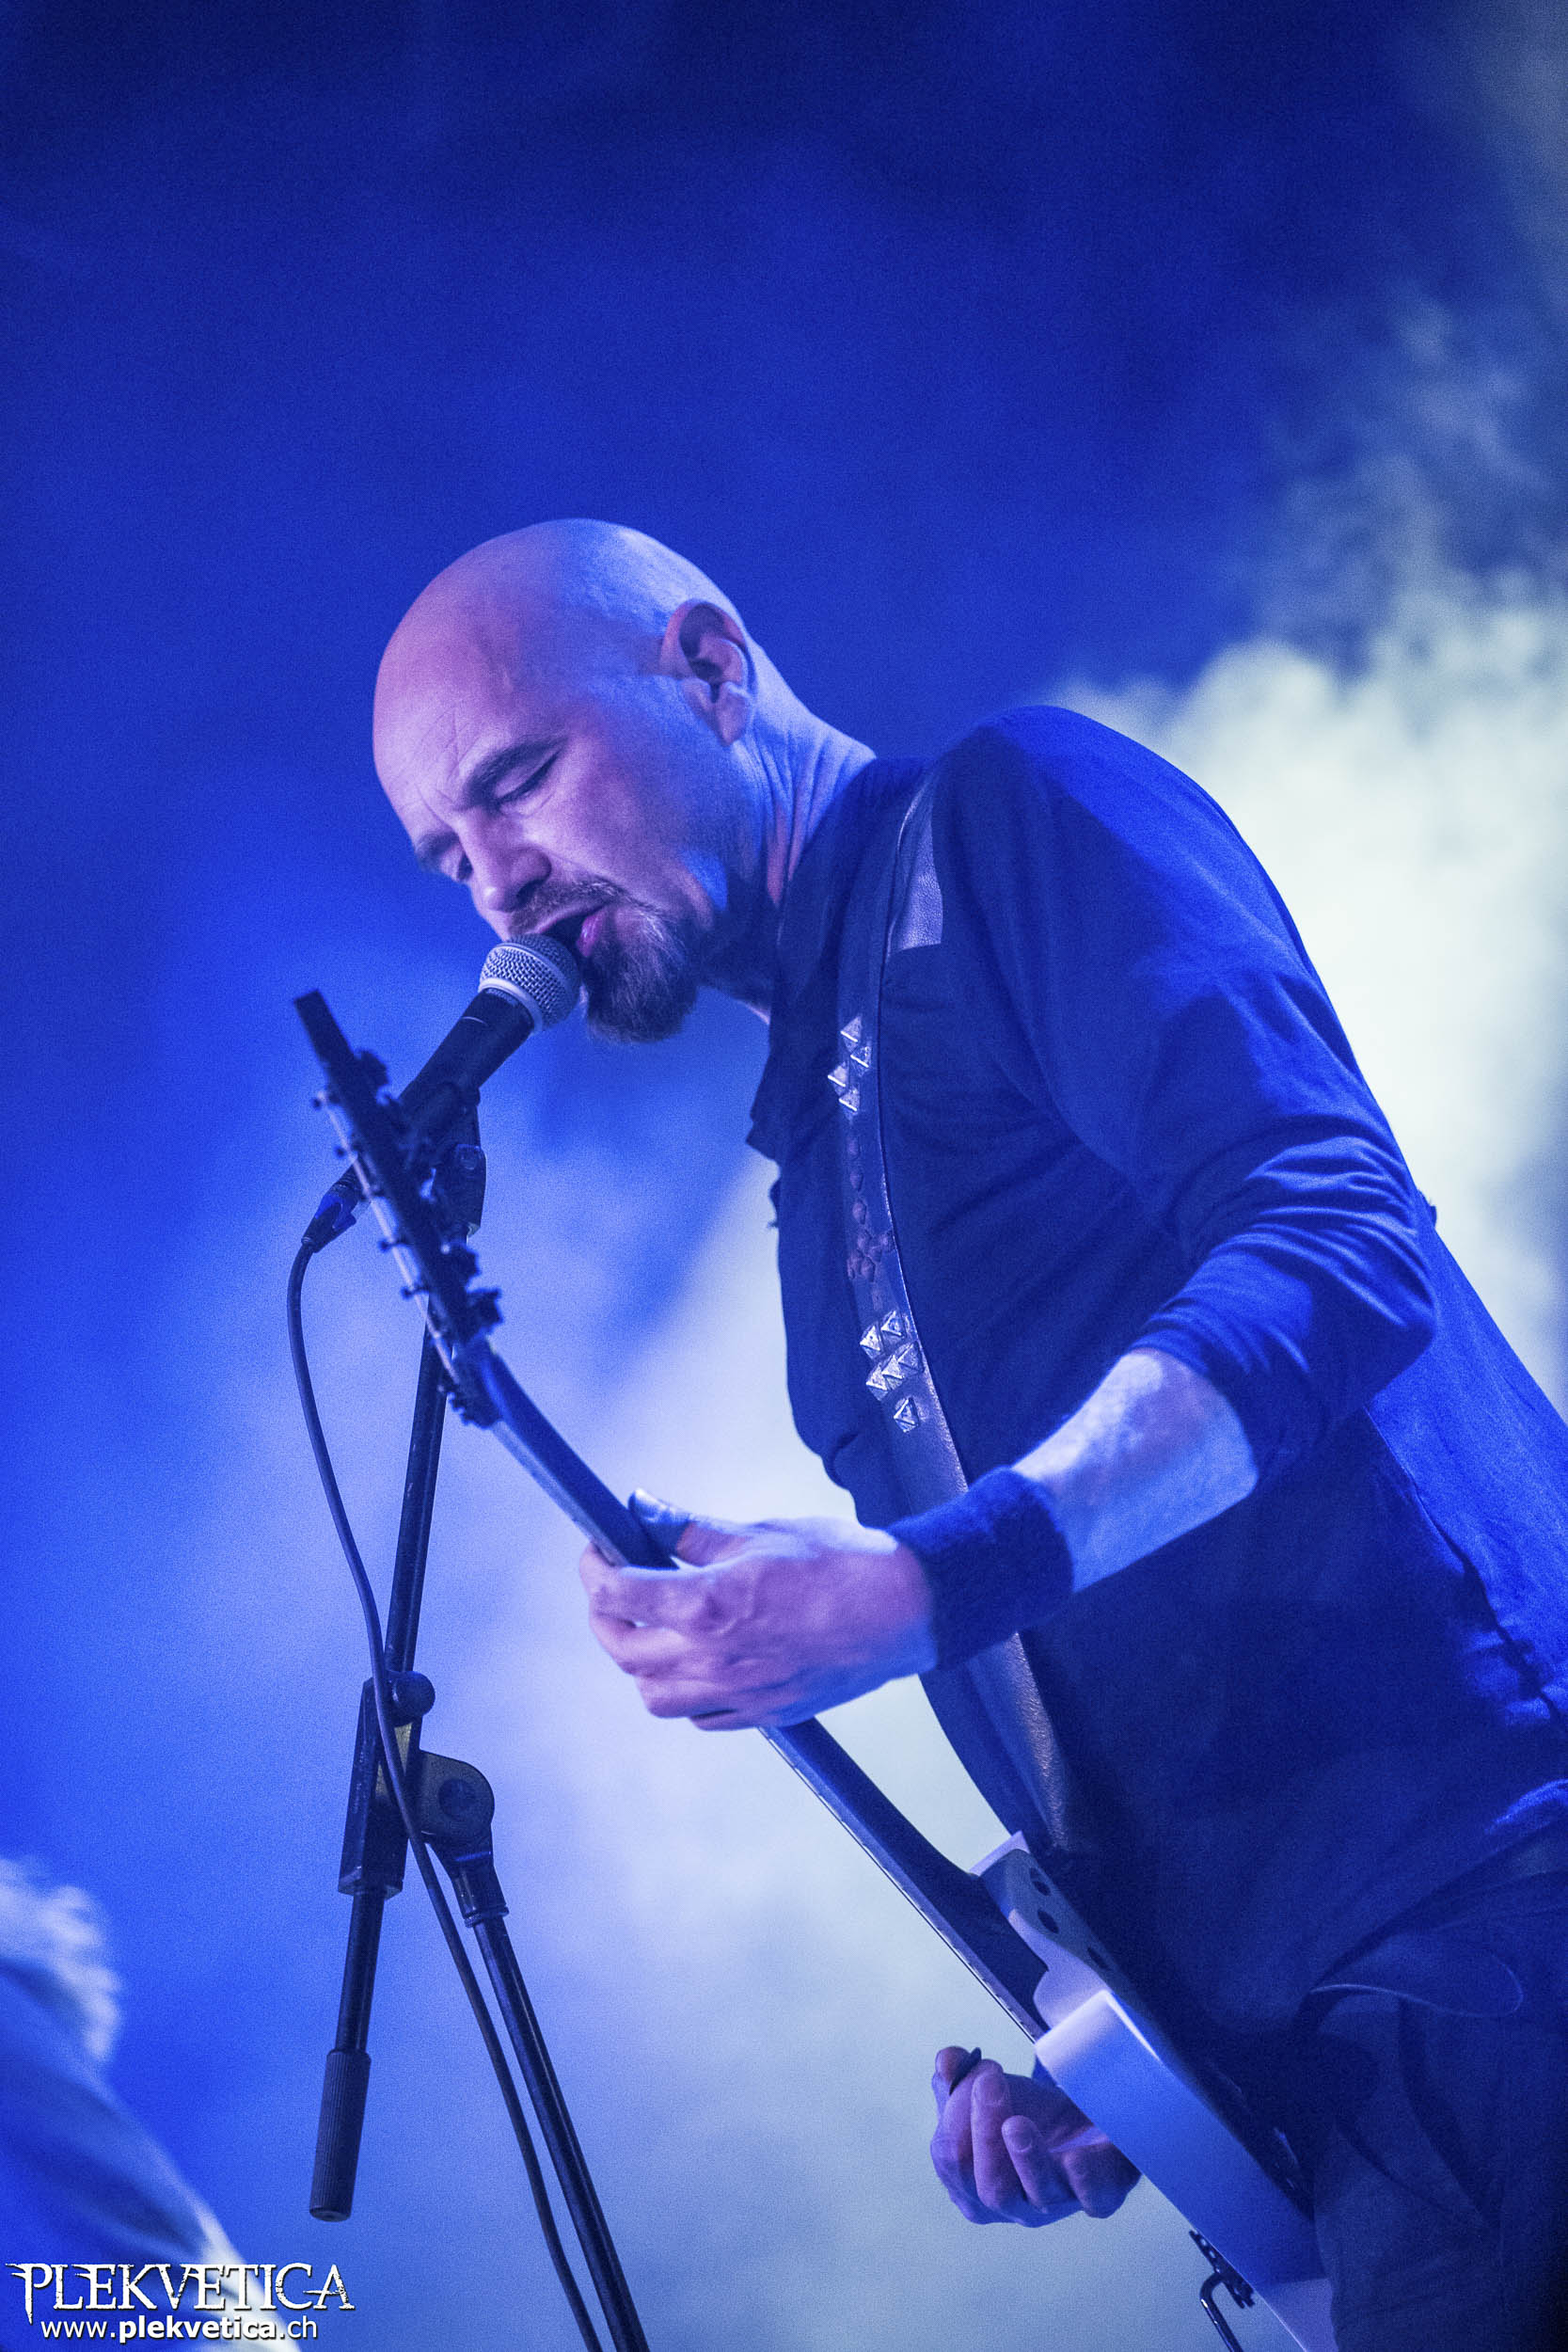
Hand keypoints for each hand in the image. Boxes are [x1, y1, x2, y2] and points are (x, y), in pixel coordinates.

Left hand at [578, 1507, 935, 1728]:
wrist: (903, 1609)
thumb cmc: (841, 1564)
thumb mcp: (758, 1532)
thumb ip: (690, 1530)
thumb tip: (642, 1509)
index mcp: (708, 1604)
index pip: (619, 1595)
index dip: (595, 1570)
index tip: (598, 1551)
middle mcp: (714, 1657)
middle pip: (623, 1651)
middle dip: (605, 1617)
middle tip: (613, 1588)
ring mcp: (738, 1692)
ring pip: (654, 1696)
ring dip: (640, 1663)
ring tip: (653, 1628)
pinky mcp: (763, 1713)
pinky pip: (701, 1717)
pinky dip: (685, 1692)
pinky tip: (699, 1660)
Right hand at [929, 2048, 1138, 2225]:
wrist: (1085, 2121)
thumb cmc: (1029, 2114)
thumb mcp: (990, 2092)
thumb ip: (959, 2078)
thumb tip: (946, 2061)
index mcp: (974, 2185)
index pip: (952, 2161)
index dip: (956, 2118)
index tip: (976, 2072)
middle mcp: (1014, 2204)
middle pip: (992, 2188)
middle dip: (984, 2134)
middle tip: (988, 2083)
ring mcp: (1057, 2204)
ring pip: (1037, 2195)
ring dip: (1026, 2159)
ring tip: (1018, 2124)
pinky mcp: (1101, 2196)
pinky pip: (1093, 2199)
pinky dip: (1083, 2181)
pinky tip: (1074, 2159)